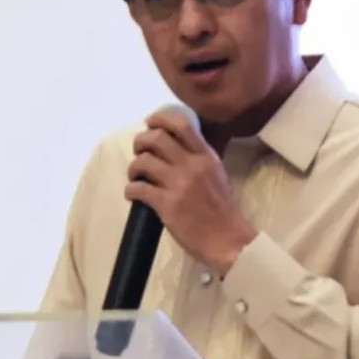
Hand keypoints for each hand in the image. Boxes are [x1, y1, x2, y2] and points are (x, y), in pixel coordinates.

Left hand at [125, 108, 256, 274]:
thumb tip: (175, 146)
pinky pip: (139, 188)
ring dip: (133, 168)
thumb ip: (198, 158)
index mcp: (206, 156)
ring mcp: (178, 184)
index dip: (160, 119)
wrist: (228, 239)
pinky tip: (133, 195)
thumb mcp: (217, 174)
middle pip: (156, 139)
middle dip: (140, 141)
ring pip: (143, 162)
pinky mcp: (167, 205)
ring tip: (135, 176)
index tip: (150, 122)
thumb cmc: (222, 209)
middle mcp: (191, 165)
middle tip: (138, 151)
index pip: (181, 125)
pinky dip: (130, 190)